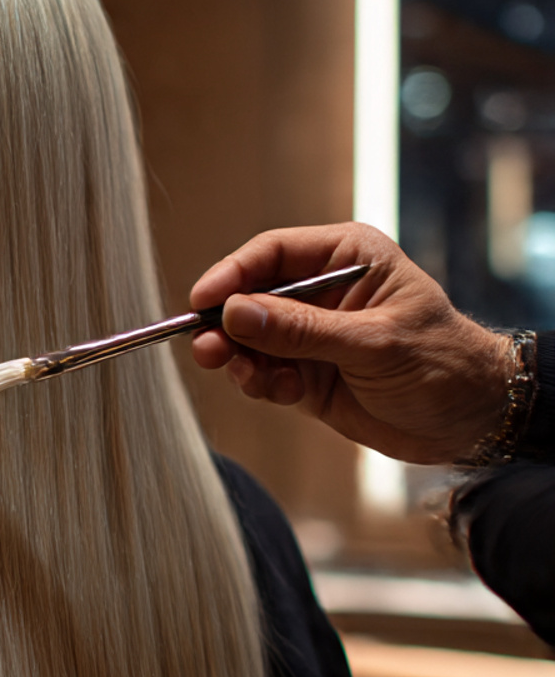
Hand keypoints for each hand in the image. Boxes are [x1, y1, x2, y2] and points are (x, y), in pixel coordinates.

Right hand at [189, 223, 514, 464]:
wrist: (473, 422)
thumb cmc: (443, 363)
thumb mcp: (371, 342)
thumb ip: (300, 329)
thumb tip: (234, 313)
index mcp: (346, 257)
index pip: (272, 254)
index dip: (232, 275)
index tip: (202, 301)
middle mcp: (322, 291)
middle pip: (250, 296)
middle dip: (226, 324)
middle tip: (206, 348)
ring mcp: (311, 334)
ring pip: (249, 338)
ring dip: (239, 358)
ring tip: (246, 375)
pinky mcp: (306, 373)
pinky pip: (264, 372)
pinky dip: (260, 383)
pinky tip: (278, 391)